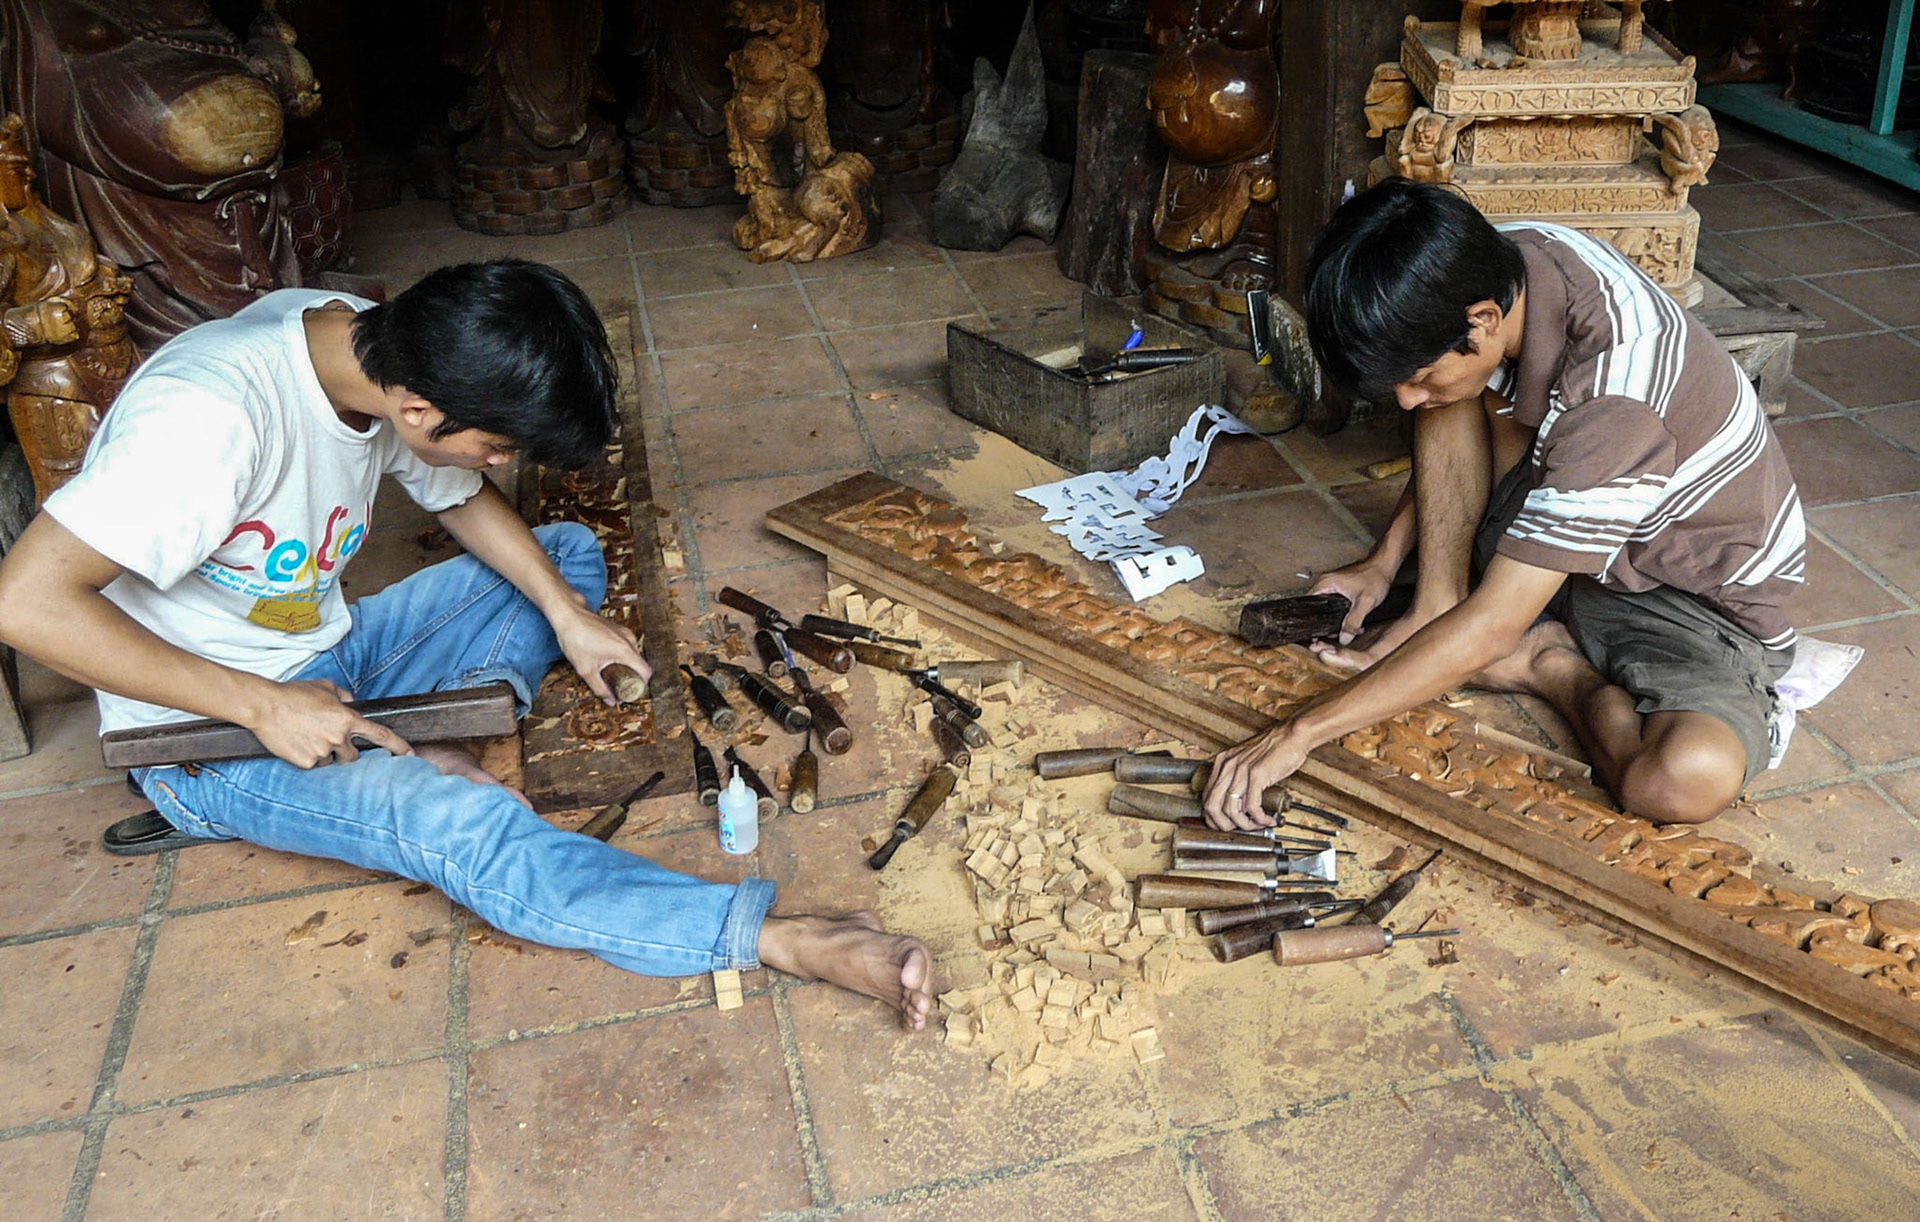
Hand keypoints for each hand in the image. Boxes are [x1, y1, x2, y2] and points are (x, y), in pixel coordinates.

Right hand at [248, 679, 412, 768]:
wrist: (264, 706)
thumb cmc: (293, 694)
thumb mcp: (324, 687)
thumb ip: (344, 696)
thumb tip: (352, 703)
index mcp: (347, 719)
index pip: (380, 735)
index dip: (398, 746)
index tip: (409, 754)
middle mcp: (338, 738)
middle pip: (353, 756)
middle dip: (346, 752)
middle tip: (329, 741)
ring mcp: (322, 752)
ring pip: (331, 761)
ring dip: (324, 754)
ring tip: (306, 737)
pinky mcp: (306, 763)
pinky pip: (313, 766)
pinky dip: (308, 758)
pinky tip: (296, 743)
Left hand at [554, 606, 649, 705]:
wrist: (568, 615)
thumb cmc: (576, 639)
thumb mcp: (586, 670)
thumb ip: (600, 688)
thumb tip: (611, 702)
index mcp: (626, 651)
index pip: (646, 672)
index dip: (641, 685)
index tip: (629, 693)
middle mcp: (629, 640)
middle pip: (640, 664)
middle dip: (632, 678)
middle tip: (619, 688)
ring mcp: (624, 633)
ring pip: (633, 655)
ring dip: (627, 667)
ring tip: (612, 675)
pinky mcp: (618, 629)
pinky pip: (627, 647)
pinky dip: (622, 657)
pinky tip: (607, 662)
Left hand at [1202, 721, 1310, 830]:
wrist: (1292, 735)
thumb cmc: (1273, 749)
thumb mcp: (1246, 762)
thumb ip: (1236, 779)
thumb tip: (1236, 806)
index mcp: (1222, 763)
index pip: (1206, 798)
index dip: (1213, 818)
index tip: (1224, 825)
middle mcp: (1228, 766)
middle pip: (1212, 806)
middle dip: (1223, 825)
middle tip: (1238, 830)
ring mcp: (1241, 770)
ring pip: (1231, 810)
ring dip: (1245, 824)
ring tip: (1257, 825)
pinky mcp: (1257, 775)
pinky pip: (1252, 806)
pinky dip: (1259, 819)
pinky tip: (1268, 819)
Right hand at [1308, 562, 1391, 645]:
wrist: (1384, 565)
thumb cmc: (1376, 576)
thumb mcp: (1365, 602)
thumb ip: (1353, 622)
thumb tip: (1344, 638)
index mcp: (1325, 583)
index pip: (1308, 605)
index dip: (1312, 621)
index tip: (1316, 633)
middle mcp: (1325, 582)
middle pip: (1315, 607)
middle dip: (1324, 622)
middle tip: (1330, 634)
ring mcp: (1332, 582)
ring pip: (1324, 604)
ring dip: (1332, 617)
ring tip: (1340, 628)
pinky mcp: (1339, 585)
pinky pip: (1332, 600)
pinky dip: (1338, 611)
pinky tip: (1347, 618)